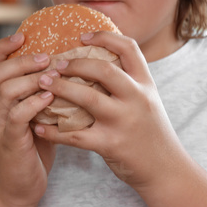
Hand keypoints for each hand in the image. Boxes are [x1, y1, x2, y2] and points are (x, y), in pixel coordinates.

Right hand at [0, 32, 58, 206]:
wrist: (21, 186)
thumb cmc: (33, 148)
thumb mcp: (36, 113)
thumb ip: (42, 91)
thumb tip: (68, 66)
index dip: (3, 46)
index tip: (24, 35)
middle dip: (22, 60)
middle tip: (47, 57)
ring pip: (4, 91)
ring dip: (29, 79)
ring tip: (52, 75)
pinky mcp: (9, 141)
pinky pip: (16, 116)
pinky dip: (33, 104)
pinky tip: (51, 98)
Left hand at [31, 32, 185, 192]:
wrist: (165, 169)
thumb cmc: (151, 133)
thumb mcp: (148, 101)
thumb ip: (129, 83)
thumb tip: (98, 63)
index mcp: (146, 84)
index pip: (129, 48)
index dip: (105, 37)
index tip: (82, 36)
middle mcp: (137, 98)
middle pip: (103, 69)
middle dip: (75, 64)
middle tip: (55, 65)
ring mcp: (124, 121)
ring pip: (87, 98)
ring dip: (60, 88)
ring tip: (43, 84)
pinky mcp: (111, 144)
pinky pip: (76, 135)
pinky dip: (54, 131)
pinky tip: (40, 127)